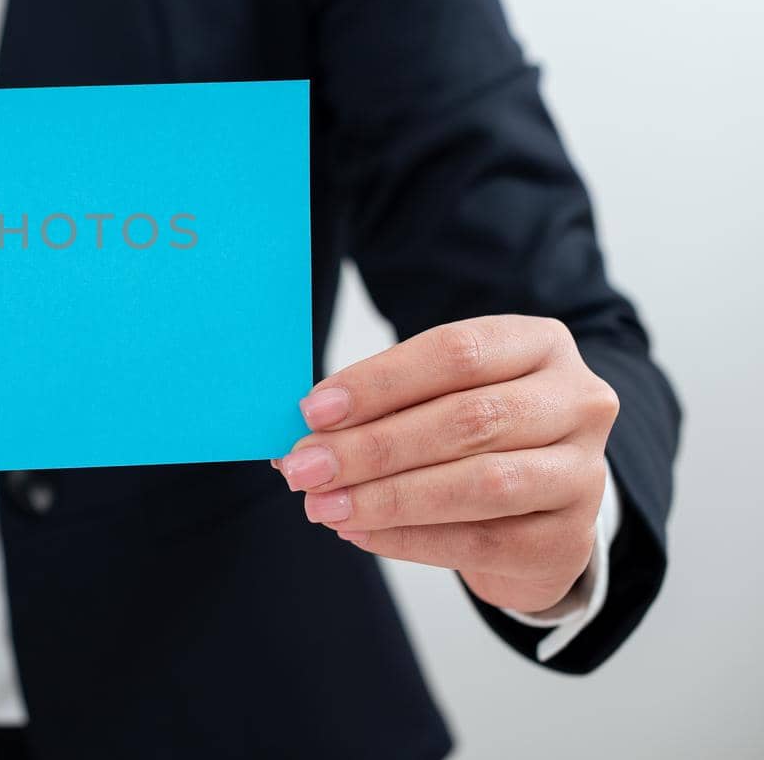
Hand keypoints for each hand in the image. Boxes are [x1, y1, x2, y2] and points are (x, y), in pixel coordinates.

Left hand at [276, 315, 618, 612]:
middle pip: (467, 420)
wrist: (539, 504)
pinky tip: (358, 532)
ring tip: (324, 505)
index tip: (314, 411)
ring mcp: (582, 474)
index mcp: (539, 345)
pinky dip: (409, 539)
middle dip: (373, 446)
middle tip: (305, 466)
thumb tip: (307, 429)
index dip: (380, 382)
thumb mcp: (437, 397)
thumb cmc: (476, 433)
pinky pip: (481, 542)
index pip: (457, 352)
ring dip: (388, 497)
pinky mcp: (567, 541)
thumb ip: (383, 405)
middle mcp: (576, 402)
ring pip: (480, 484)